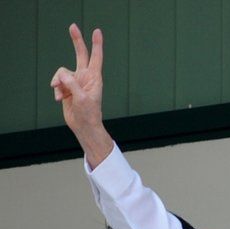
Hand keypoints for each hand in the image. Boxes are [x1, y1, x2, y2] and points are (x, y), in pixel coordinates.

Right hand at [50, 23, 112, 167]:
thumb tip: (61, 75)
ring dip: (58, 82)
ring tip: (61, 95)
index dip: (96, 44)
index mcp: (94, 78)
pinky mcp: (67, 88)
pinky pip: (57, 82)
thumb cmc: (88, 113)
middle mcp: (85, 77)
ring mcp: (76, 82)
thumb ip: (72, 84)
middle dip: (76, 41)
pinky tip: (60, 99)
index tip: (97, 31)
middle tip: (72, 26)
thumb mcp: (82, 98)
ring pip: (62, 72)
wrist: (83, 126)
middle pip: (80, 54)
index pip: (96, 58)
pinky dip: (56, 90)